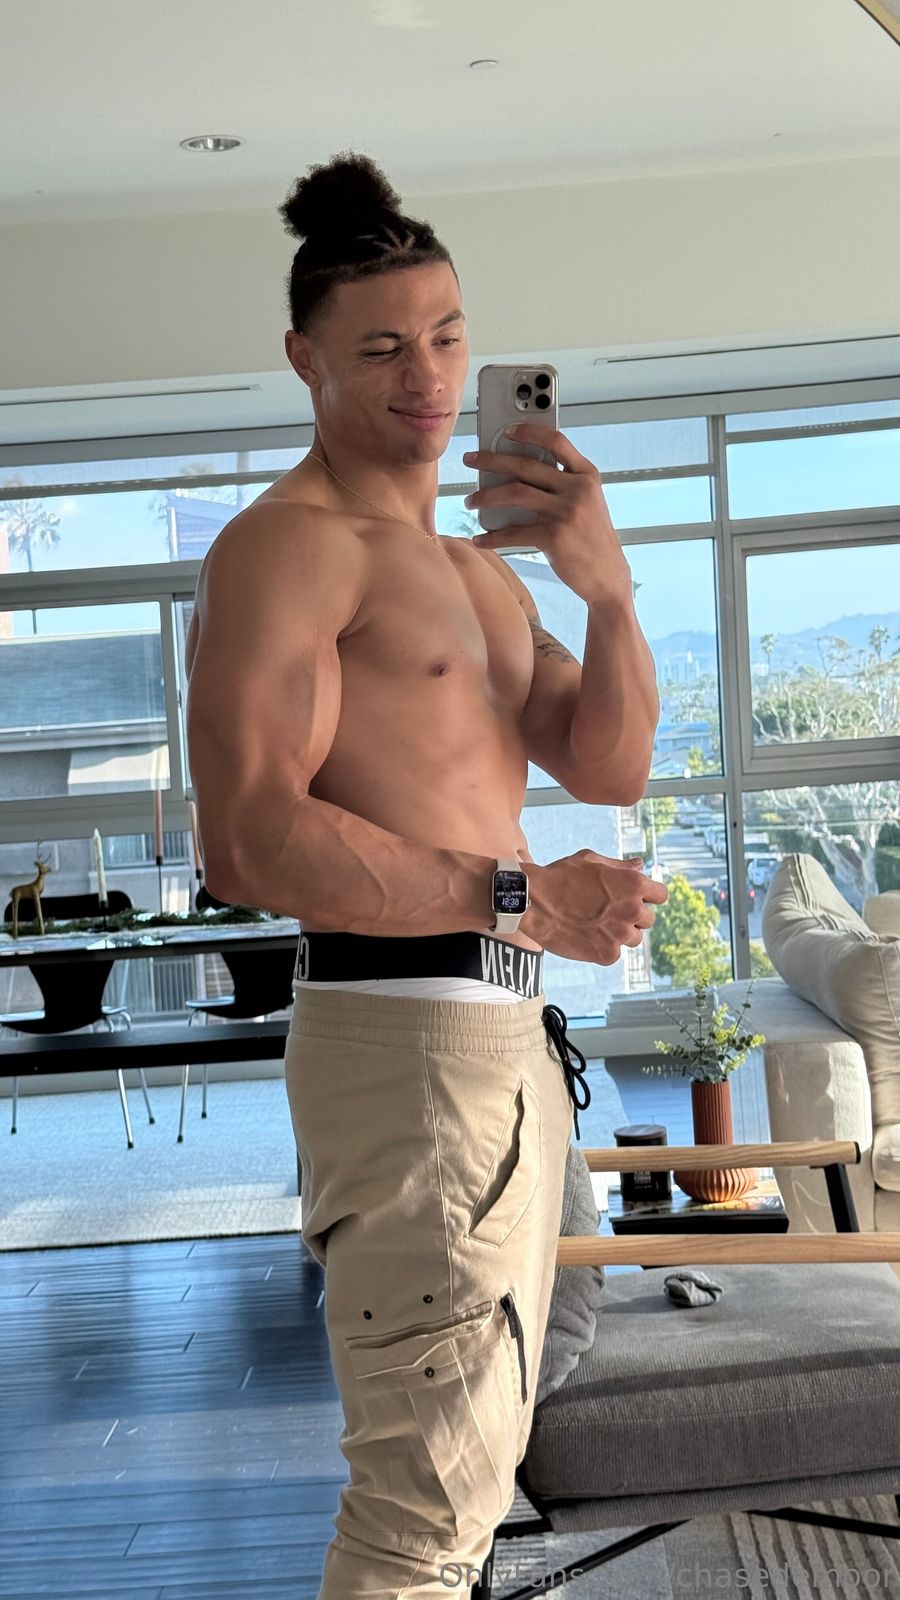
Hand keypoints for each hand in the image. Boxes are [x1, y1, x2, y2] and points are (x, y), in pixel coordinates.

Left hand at [461, 424, 632, 606]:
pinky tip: (480, 539)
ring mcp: (567, 512)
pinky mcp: (554, 537)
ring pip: (514, 493)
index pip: (557, 441)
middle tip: (470, 460)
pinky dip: (492, 536)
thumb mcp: (587, 503)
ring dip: (485, 496)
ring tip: (470, 501)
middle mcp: (578, 489)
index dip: (529, 432)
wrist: (607, 577)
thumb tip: (516, 472)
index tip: (506, 430)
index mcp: (587, 475)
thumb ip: (562, 484)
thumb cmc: (591, 539)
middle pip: (526, 465)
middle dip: (491, 460)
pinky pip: (513, 532)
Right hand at [524, 849, 667, 967]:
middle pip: (648, 919)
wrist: (532, 901)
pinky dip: (602, 946)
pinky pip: (613, 952)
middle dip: (633, 916)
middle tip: (607, 912)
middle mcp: (632, 910)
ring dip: (619, 933)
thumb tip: (640, 865)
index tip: (634, 898)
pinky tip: (584, 935)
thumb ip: (620, 866)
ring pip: (633, 938)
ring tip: (594, 924)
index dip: (648, 896)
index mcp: (634, 884)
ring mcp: (621, 935)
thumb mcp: (592, 860)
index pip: (661, 895)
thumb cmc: (561, 876)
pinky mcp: (607, 954)